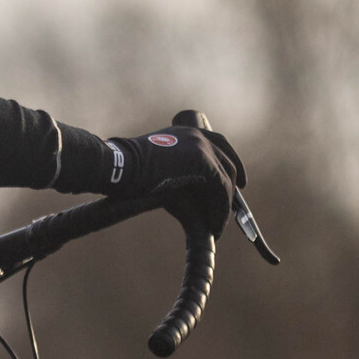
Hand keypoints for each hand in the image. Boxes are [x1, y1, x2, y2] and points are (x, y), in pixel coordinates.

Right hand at [105, 112, 246, 234]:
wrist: (121, 166)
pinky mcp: (203, 161)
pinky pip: (222, 189)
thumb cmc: (128, 170)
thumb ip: (174, 171)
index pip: (217, 142)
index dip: (230, 160)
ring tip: (217, 224)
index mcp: (184, 132)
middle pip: (228, 157)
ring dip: (224, 204)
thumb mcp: (156, 166)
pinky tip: (215, 225)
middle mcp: (196, 135)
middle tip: (234, 204)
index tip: (237, 180)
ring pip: (226, 177)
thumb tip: (183, 193)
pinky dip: (221, 210)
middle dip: (234, 182)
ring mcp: (201, 146)